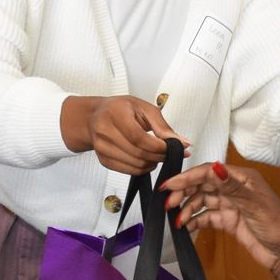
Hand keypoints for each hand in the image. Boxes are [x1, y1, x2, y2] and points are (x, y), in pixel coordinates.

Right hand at [71, 95, 190, 174]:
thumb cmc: (121, 109)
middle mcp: (104, 131)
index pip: (139, 137)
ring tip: (158, 155)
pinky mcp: (103, 160)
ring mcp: (101, 147)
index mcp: (115, 113)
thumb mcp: (144, 108)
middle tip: (169, 153)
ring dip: (151, 164)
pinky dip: (142, 169)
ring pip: (134, 164)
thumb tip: (183, 143)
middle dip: (158, 156)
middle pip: (137, 153)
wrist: (96, 116)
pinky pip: (127, 171)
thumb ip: (163, 126)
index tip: (172, 147)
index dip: (158, 146)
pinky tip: (147, 160)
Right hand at [161, 162, 279, 271]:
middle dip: (184, 193)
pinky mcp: (228, 221)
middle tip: (168, 204)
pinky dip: (195, 221)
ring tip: (177, 220)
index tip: (168, 185)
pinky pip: (206, 217)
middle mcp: (234, 189)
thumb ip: (232, 186)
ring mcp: (230, 205)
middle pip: (202, 185)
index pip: (208, 172)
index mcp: (241, 178)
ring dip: (188, 208)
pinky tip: (185, 227)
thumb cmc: (276, 225)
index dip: (187, 177)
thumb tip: (215, 167)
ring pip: (202, 201)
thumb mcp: (254, 204)